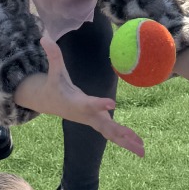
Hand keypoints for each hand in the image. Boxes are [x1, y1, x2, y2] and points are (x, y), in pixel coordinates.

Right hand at [13, 39, 145, 156]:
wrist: (49, 103)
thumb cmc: (54, 85)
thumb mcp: (53, 71)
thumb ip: (53, 56)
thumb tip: (44, 37)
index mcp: (78, 103)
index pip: (90, 103)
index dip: (100, 103)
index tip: (112, 103)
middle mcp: (87, 115)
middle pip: (105, 126)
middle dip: (118, 132)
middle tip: (133, 138)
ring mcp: (93, 121)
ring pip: (112, 134)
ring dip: (127, 142)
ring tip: (143, 152)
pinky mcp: (98, 124)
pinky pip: (114, 135)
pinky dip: (126, 141)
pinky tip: (141, 148)